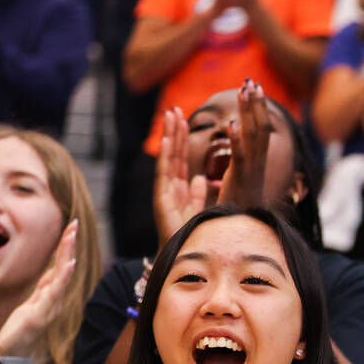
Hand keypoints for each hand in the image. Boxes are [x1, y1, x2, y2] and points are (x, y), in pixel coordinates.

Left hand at [0, 222, 77, 358]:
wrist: (14, 352)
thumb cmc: (21, 330)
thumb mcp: (32, 304)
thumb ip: (44, 288)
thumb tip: (56, 272)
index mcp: (52, 294)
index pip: (61, 266)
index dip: (66, 247)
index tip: (71, 227)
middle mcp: (56, 298)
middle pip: (64, 266)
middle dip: (69, 244)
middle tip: (75, 223)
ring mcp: (51, 306)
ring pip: (62, 275)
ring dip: (68, 254)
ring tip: (72, 235)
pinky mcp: (42, 313)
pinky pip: (56, 292)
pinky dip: (64, 277)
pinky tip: (69, 264)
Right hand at [154, 106, 207, 248]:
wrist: (184, 255)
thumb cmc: (191, 235)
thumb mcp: (200, 209)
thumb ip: (200, 193)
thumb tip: (202, 177)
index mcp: (180, 189)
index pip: (181, 158)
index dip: (182, 139)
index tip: (184, 119)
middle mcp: (170, 188)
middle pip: (173, 154)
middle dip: (174, 132)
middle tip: (175, 109)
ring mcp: (164, 192)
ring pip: (167, 160)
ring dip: (169, 138)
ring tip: (170, 117)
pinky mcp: (162, 201)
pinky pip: (164, 175)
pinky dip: (164, 158)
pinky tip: (166, 142)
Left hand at [217, 79, 270, 206]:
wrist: (243, 233)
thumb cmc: (240, 210)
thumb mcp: (242, 182)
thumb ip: (242, 166)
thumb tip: (241, 155)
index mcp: (257, 163)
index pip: (261, 131)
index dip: (258, 110)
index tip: (255, 90)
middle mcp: (258, 164)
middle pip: (261, 128)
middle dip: (256, 105)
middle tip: (252, 82)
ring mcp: (251, 171)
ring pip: (253, 137)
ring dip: (249, 113)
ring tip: (244, 92)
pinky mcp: (240, 180)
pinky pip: (240, 156)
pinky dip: (236, 140)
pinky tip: (230, 124)